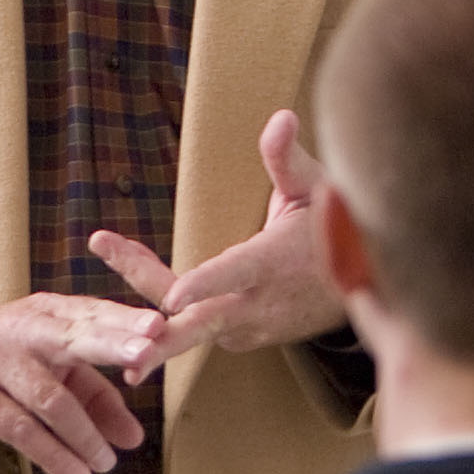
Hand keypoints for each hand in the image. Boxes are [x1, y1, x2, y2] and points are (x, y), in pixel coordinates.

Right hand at [0, 296, 159, 473]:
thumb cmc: (2, 359)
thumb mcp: (49, 365)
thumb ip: (96, 396)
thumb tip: (133, 438)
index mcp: (47, 313)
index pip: (91, 313)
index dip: (125, 320)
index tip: (159, 328)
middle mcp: (21, 330)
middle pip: (72, 337)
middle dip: (112, 344)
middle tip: (146, 355)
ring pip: (50, 399)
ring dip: (84, 435)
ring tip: (106, 463)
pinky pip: (20, 430)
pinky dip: (53, 455)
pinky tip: (75, 473)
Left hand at [90, 108, 344, 358]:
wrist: (370, 283)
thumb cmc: (340, 226)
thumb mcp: (317, 187)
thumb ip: (287, 158)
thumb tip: (280, 117)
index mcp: (272, 263)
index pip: (233, 276)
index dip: (203, 286)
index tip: (172, 299)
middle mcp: (257, 303)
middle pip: (198, 325)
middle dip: (157, 343)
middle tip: (121, 356)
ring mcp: (249, 328)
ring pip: (187, 326)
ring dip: (145, 304)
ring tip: (104, 259)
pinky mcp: (242, 339)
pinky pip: (197, 328)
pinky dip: (165, 314)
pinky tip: (134, 278)